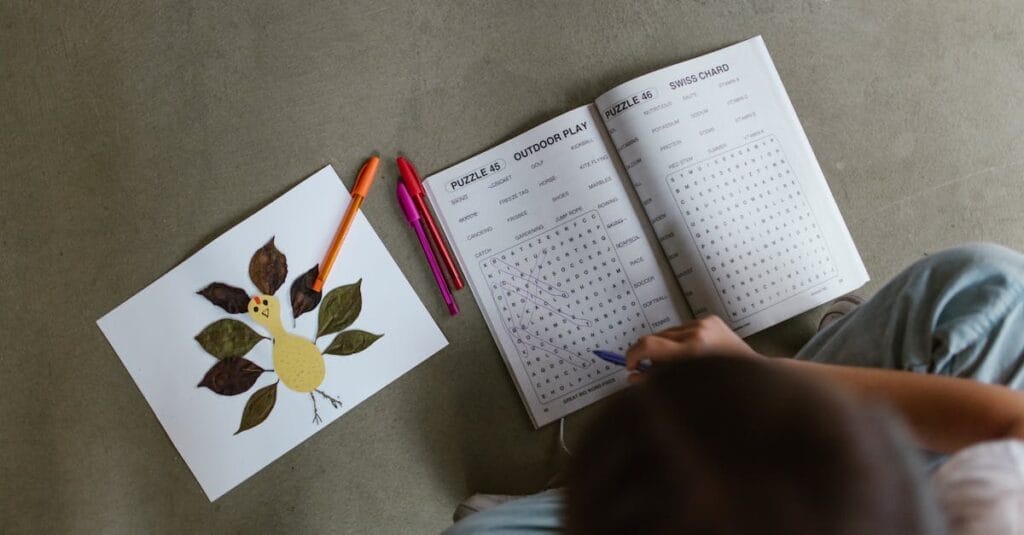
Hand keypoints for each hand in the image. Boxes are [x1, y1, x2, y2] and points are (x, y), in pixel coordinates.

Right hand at [625, 315, 761, 381]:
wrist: (756, 375)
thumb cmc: (724, 389)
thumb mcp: (685, 389)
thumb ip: (655, 381)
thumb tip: (633, 376)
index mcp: (693, 350)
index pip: (649, 344)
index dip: (633, 354)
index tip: (629, 364)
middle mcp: (699, 332)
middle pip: (656, 337)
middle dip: (649, 354)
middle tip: (650, 370)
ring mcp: (706, 323)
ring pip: (668, 333)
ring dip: (665, 348)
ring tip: (678, 365)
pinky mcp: (710, 320)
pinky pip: (683, 329)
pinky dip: (680, 342)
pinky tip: (692, 355)